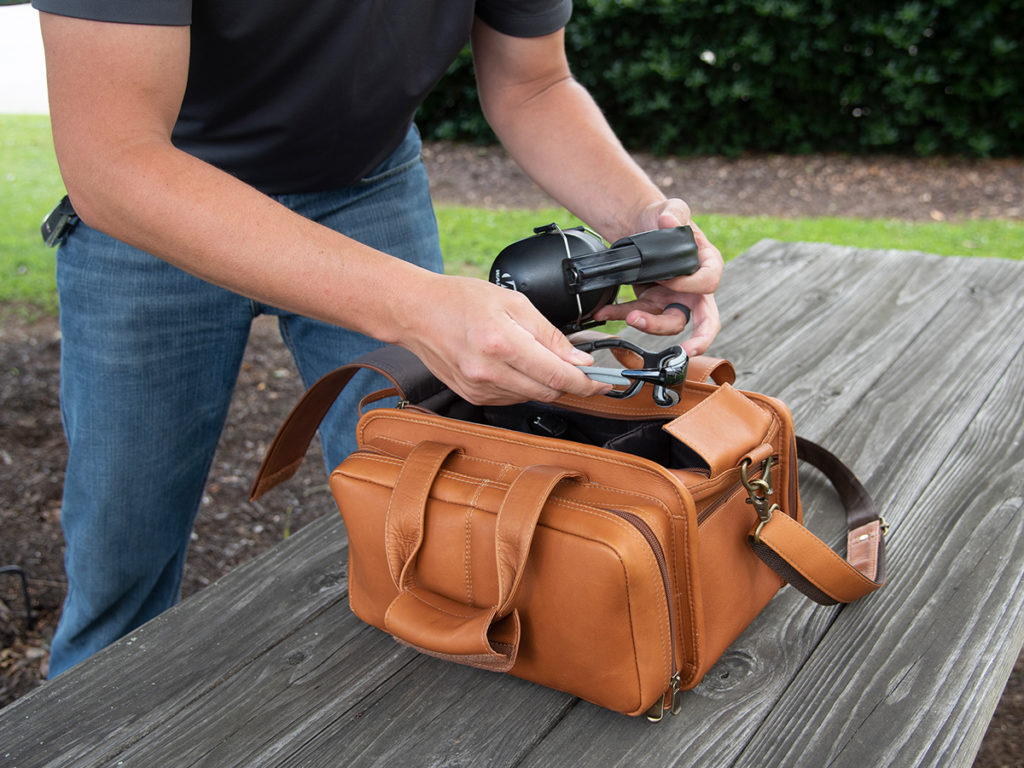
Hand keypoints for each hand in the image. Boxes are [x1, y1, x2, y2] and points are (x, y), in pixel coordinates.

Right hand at [400, 274, 609, 404]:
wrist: (415, 312)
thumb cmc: (459, 299)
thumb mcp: (513, 302)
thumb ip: (549, 334)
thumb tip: (578, 360)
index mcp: (502, 344)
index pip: (557, 376)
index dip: (588, 383)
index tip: (605, 383)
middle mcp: (489, 372)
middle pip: (548, 391)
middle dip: (570, 383)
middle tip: (583, 368)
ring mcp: (479, 388)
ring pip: (531, 396)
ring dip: (546, 383)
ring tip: (538, 356)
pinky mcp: (472, 396)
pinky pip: (512, 397)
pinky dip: (524, 384)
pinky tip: (516, 364)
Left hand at [592, 201, 722, 355]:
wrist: (642, 226)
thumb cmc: (664, 219)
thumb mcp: (671, 210)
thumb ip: (674, 213)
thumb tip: (668, 222)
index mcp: (707, 265)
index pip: (709, 283)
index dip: (691, 286)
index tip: (671, 280)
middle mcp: (693, 289)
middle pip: (702, 320)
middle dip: (699, 339)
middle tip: (688, 351)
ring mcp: (672, 300)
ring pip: (667, 323)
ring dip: (649, 325)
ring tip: (629, 316)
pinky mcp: (651, 304)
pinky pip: (639, 315)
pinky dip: (620, 315)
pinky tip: (604, 312)